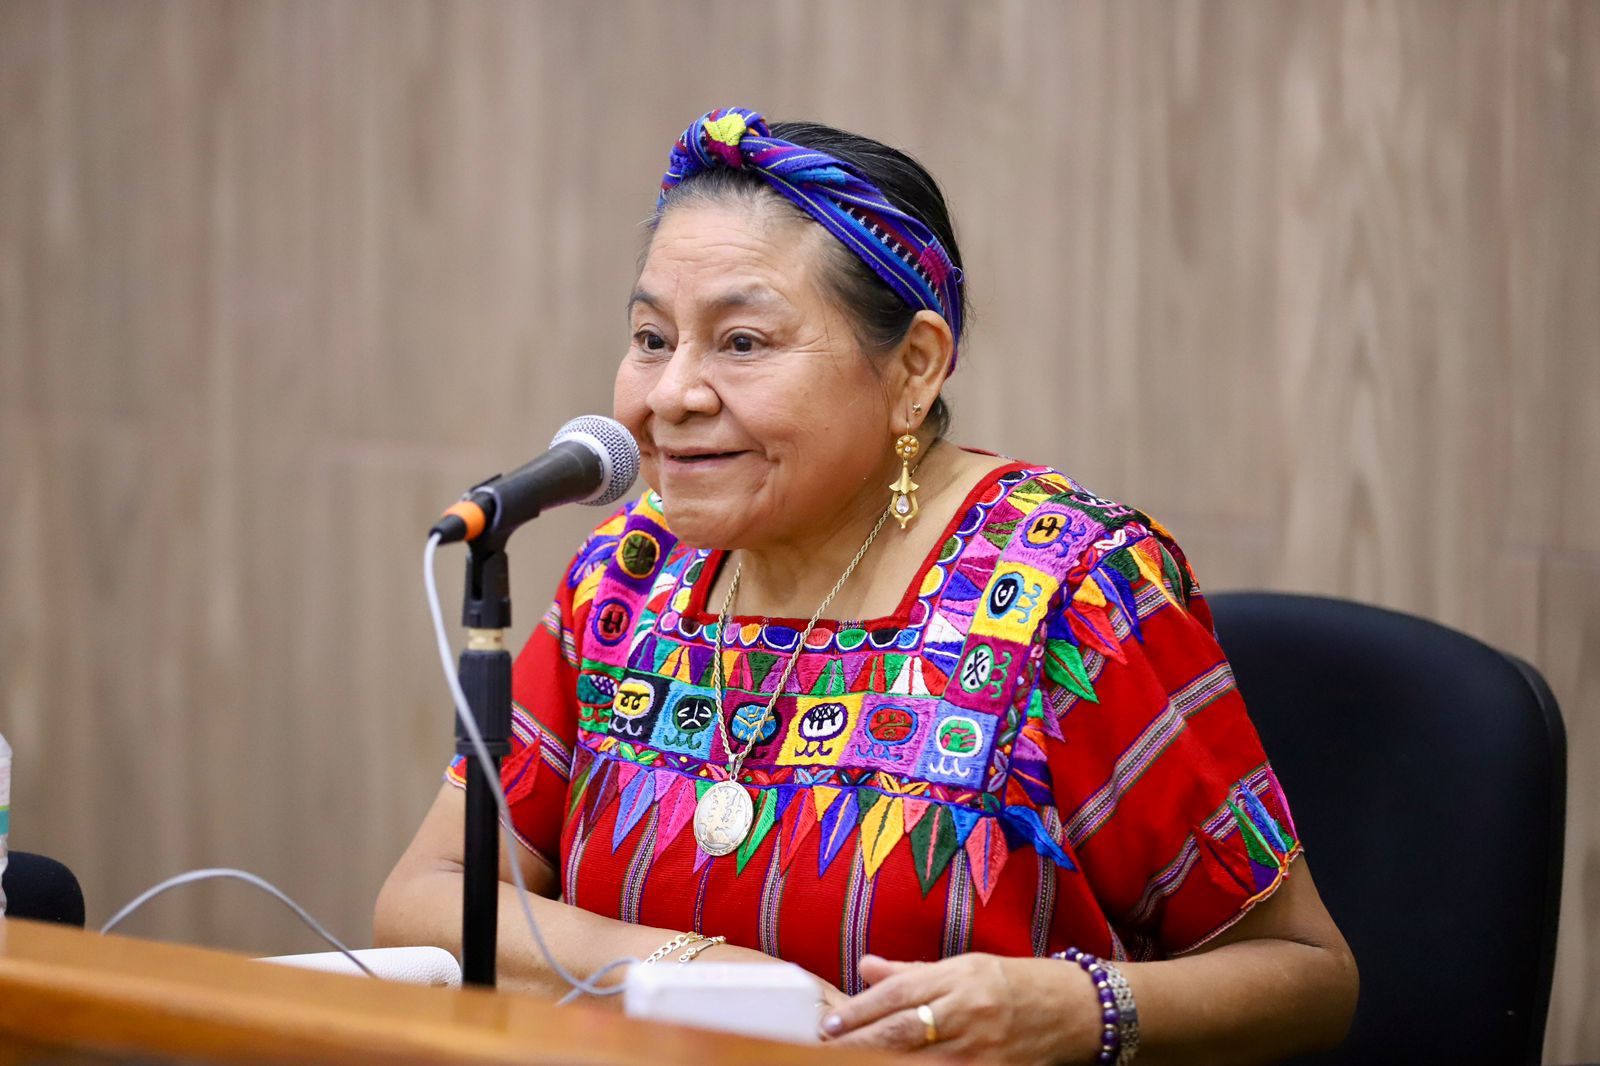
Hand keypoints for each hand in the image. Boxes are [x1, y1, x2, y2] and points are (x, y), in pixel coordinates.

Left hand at [820, 953, 1099, 1063]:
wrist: (1075, 1009)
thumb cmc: (1015, 984)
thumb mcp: (965, 966)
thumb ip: (913, 972)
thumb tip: (866, 967)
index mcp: (958, 978)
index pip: (898, 993)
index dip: (860, 1010)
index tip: (829, 1024)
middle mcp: (968, 1012)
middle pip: (902, 1032)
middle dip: (859, 1043)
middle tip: (825, 1049)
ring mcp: (981, 1050)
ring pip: (920, 1062)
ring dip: (882, 1062)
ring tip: (850, 1061)